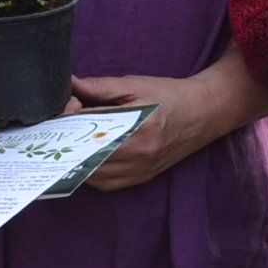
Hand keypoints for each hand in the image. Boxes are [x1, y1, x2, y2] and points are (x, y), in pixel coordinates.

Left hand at [70, 70, 260, 190]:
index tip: (70, 102)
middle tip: (64, 121)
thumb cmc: (168, 96)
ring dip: (76, 157)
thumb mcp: (134, 85)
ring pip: (92, 174)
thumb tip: (69, 84)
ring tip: (73, 137)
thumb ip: (99, 87)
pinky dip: (90, 170)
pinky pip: (106, 184)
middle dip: (68, 137)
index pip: (89, 125)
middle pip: (86, 153)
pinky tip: (87, 153)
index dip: (70, 114)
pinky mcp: (141, 179)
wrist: (203, 114)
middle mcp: (139, 154)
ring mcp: (140, 170)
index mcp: (138, 126)